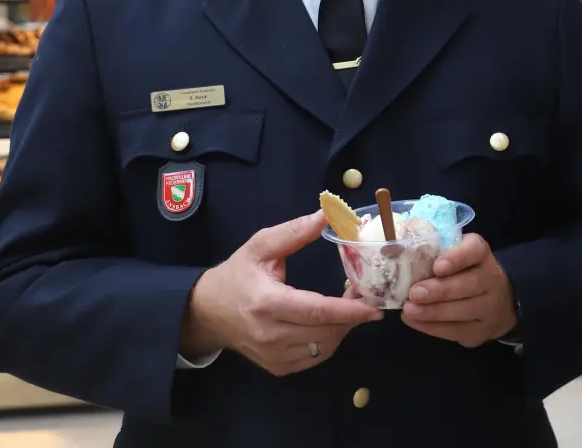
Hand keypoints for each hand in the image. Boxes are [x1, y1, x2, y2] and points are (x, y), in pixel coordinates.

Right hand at [181, 210, 381, 376]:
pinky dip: (329, 341)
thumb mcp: (260, 246)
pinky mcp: (277, 367)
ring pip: (324, 347)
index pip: (317, 310)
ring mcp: (273, 356)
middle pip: (326, 330)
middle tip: (366, 297)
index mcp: (267, 303)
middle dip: (352, 316)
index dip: (350, 310)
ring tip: (349, 308)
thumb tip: (326, 215)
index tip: (374, 306)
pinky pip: (315, 357)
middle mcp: (271, 335)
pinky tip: (331, 323)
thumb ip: (294, 232)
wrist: (207, 311)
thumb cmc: (237, 275)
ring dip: (343, 328)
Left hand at [402, 234, 517, 347]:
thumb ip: (431, 251)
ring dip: (434, 311)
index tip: (437, 266)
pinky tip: (414, 321)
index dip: (457, 258)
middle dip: (440, 290)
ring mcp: (489, 306)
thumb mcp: (452, 254)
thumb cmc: (461, 272)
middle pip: (470, 284)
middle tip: (414, 293)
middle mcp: (491, 278)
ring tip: (409, 309)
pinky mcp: (481, 330)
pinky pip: (457, 330)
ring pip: (464, 310)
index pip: (475, 250)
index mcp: (481, 254)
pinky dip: (432, 327)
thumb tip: (392, 250)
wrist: (492, 302)